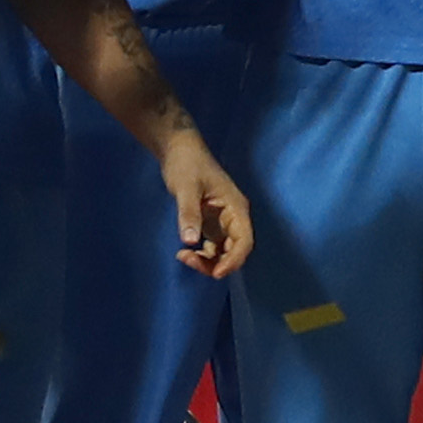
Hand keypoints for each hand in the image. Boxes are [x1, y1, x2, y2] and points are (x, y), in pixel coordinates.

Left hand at [161, 135, 253, 280]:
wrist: (178, 150)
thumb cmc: (187, 165)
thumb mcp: (186, 188)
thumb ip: (189, 214)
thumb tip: (189, 241)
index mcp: (236, 208)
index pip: (244, 241)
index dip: (233, 260)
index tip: (216, 273)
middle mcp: (234, 218)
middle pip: (234, 251)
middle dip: (216, 263)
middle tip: (188, 260)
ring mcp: (223, 222)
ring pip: (223, 252)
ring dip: (208, 261)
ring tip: (183, 256)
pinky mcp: (212, 223)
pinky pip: (213, 247)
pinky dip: (202, 254)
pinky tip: (185, 252)